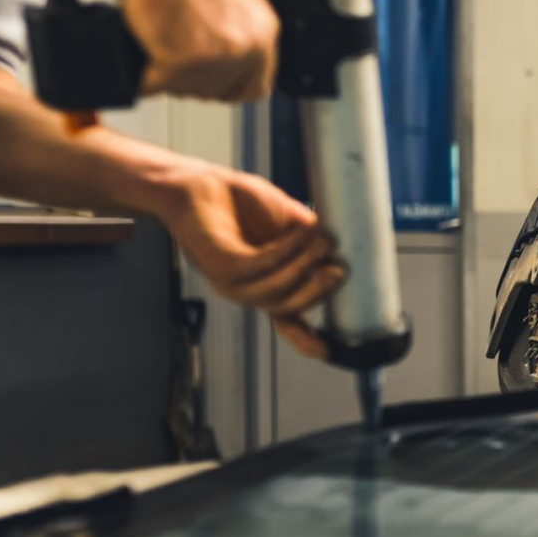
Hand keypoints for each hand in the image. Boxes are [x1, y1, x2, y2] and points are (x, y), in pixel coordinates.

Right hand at [114, 0, 278, 102]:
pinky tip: (144, 49)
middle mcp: (245, 46)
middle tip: (175, 50)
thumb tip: (238, 58)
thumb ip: (243, 31)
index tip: (213, 82)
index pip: (256, 87)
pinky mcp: (179, 61)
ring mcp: (215, 56)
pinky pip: (154, 86)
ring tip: (161, 40)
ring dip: (168, 75)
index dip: (229, 87)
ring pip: (186, 90)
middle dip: (194, 78)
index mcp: (264, 30)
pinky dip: (143, 76)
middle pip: (217, 91)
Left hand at [161, 166, 341, 358]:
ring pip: (276, 289)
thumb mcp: (286, 222)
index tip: (327, 351)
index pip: (286, 323)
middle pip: (289, 307)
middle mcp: (247, 291)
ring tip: (324, 241)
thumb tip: (341, 245)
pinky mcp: (220, 264)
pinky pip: (260, 265)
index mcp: (264, 287)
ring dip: (306, 265)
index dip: (306, 340)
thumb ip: (309, 237)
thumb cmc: (240, 204)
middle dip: (318, 291)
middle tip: (339, 268)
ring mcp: (231, 283)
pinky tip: (301, 232)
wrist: (196, 186)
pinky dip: (287, 250)